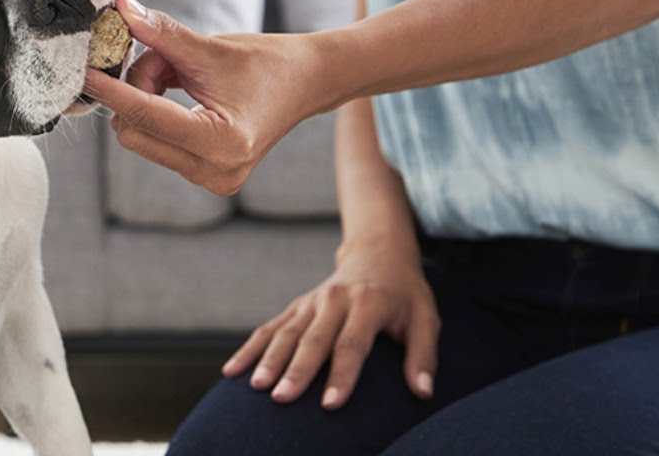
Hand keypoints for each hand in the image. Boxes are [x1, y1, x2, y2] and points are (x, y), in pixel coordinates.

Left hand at [83, 0, 327, 195]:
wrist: (308, 83)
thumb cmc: (268, 63)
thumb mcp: (210, 48)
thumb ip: (160, 34)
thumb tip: (120, 11)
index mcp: (222, 144)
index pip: (147, 116)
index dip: (111, 91)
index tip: (84, 73)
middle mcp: (214, 172)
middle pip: (135, 131)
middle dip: (137, 88)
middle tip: (164, 55)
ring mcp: (209, 179)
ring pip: (142, 135)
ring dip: (146, 98)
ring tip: (181, 72)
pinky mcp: (203, 174)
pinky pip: (156, 142)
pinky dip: (156, 111)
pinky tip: (182, 89)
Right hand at [222, 234, 439, 408]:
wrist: (377, 254)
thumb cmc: (405, 295)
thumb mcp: (426, 318)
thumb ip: (424, 355)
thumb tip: (423, 392)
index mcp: (368, 302)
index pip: (352, 344)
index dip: (341, 375)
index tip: (330, 405)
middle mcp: (335, 299)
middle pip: (313, 340)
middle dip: (296, 371)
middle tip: (281, 398)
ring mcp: (311, 302)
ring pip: (286, 333)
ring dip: (269, 360)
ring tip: (256, 387)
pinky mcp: (297, 306)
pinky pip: (269, 328)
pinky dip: (250, 349)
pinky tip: (232, 372)